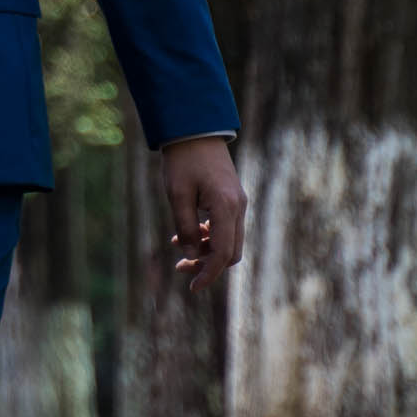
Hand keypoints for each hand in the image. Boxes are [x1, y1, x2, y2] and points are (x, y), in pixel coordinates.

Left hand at [162, 134, 244, 293]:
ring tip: (177, 247)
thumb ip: (185, 227)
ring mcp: (238, 202)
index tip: (192, 287)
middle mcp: (238, 207)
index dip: (208, 274)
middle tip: (180, 268)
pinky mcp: (233, 198)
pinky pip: (226, 227)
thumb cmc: (183, 160)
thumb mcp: (177, 195)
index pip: (222, 254)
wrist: (195, 128)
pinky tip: (187, 232)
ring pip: (229, 241)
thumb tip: (189, 255)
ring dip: (206, 250)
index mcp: (226, 207)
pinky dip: (209, 235)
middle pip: (230, 252)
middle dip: (207, 265)